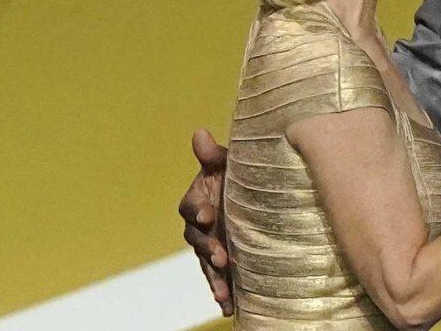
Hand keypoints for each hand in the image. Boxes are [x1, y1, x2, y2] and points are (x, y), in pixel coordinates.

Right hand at [177, 129, 233, 315]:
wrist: (250, 195)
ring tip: (224, 293)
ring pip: (207, 264)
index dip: (197, 210)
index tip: (206, 214)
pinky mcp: (221, 261)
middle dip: (209, 249)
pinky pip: (218, 278)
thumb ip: (212, 154)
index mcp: (196, 201)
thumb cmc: (234, 175)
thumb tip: (200, 132)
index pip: (190, 207)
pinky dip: (222, 292)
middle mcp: (199, 226)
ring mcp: (209, 245)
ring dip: (214, 279)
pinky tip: (229, 308)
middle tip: (223, 257)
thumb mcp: (225, 163)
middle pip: (197, 240)